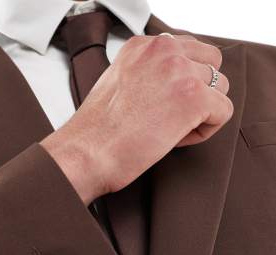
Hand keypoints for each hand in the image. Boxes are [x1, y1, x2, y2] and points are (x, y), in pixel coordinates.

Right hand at [40, 33, 231, 204]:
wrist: (86, 154)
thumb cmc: (95, 134)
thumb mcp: (116, 85)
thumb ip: (146, 74)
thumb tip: (168, 87)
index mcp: (142, 46)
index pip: (187, 51)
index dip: (180, 83)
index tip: (159, 106)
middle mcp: (163, 50)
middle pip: (210, 65)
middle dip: (197, 94)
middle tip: (167, 119)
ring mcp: (181, 71)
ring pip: (220, 88)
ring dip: (201, 113)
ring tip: (168, 131)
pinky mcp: (194, 97)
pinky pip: (223, 112)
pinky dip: (203, 131)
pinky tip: (174, 139)